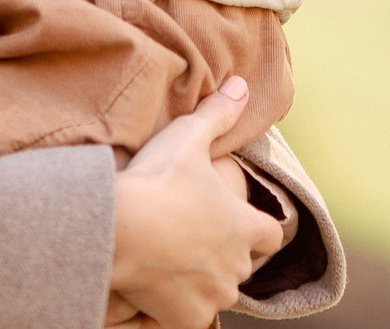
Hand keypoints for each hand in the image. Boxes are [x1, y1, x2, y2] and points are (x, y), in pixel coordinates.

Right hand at [105, 79, 283, 328]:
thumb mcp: (189, 138)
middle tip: (190, 235)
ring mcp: (212, 296)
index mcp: (245, 227)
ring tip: (170, 259)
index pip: (273, 234)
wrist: (116, 231)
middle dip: (223, 253)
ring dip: (201, 281)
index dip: (259, 227)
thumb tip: (243, 85)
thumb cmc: (157, 183)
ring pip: (216, 292)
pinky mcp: (185, 320)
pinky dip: (176, 307)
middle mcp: (236, 267)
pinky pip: (189, 317)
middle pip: (242, 264)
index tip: (238, 220)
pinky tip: (156, 287)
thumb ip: (219, 114)